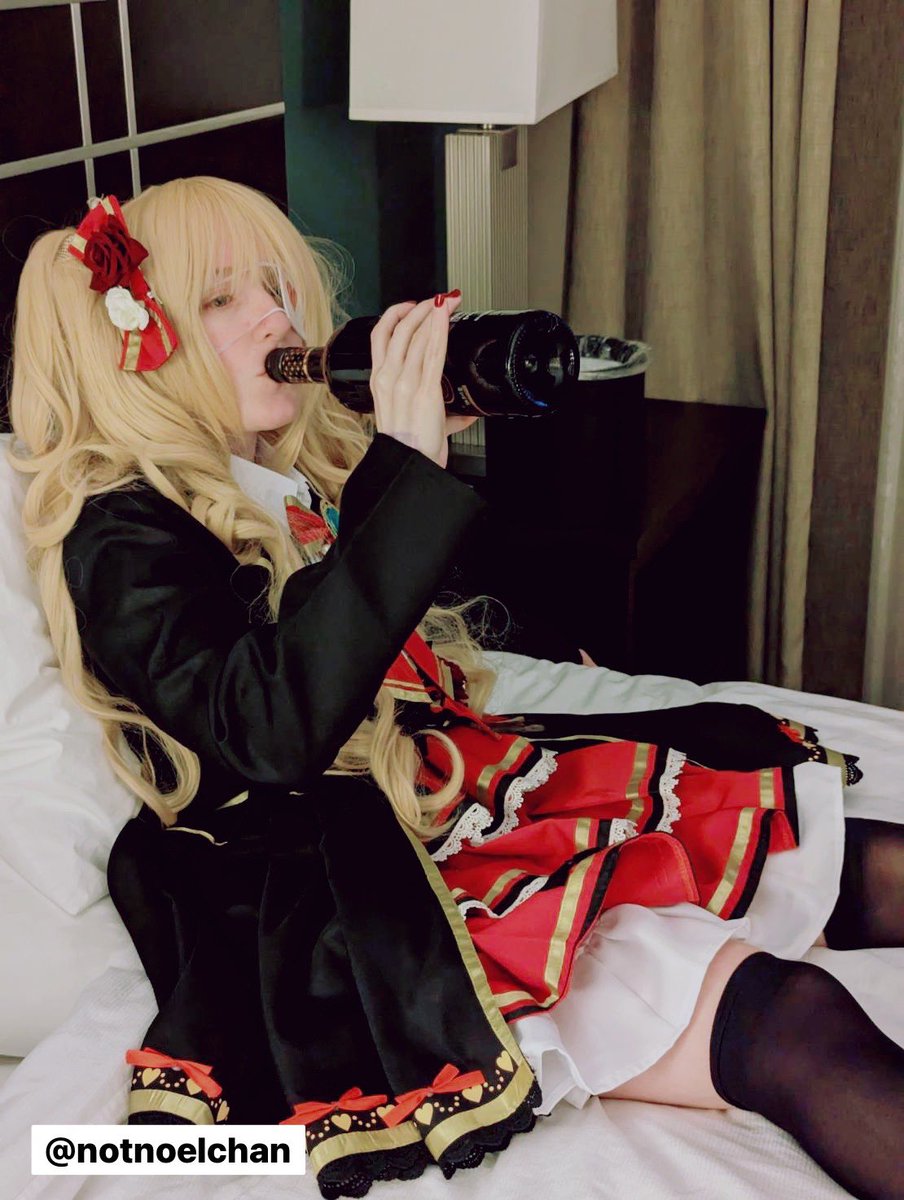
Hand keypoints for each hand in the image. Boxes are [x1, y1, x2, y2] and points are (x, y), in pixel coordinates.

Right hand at [369, 292, 476, 467]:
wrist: (408, 465)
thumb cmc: (408, 448)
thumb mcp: (411, 420)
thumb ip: (436, 410)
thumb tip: (463, 410)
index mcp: (379, 382)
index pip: (380, 336)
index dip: (395, 315)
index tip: (410, 306)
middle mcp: (387, 377)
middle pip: (399, 329)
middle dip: (420, 308)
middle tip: (437, 299)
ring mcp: (404, 382)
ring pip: (415, 335)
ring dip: (433, 314)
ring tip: (447, 301)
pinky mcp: (424, 389)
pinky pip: (432, 350)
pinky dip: (440, 328)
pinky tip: (447, 315)